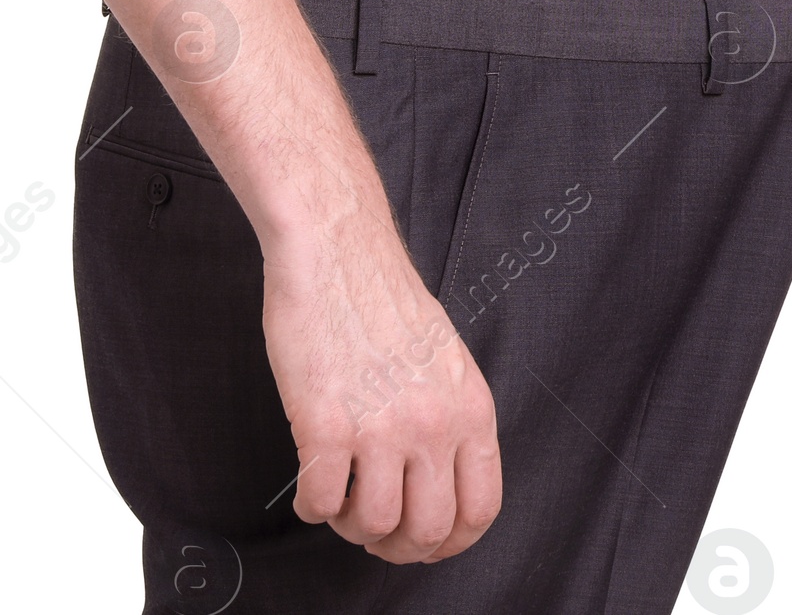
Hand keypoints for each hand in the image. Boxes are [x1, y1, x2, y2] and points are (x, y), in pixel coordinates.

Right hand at [262, 216, 501, 563]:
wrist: (335, 247)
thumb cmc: (380, 295)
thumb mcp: (444, 357)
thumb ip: (449, 417)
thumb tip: (437, 480)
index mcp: (470, 407)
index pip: (480, 509)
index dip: (451, 541)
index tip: (424, 541)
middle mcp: (434, 423)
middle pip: (428, 531)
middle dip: (397, 545)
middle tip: (374, 527)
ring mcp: (380, 427)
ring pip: (373, 526)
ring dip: (350, 523)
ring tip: (340, 495)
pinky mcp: (326, 425)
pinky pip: (319, 502)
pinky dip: (311, 503)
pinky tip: (310, 479)